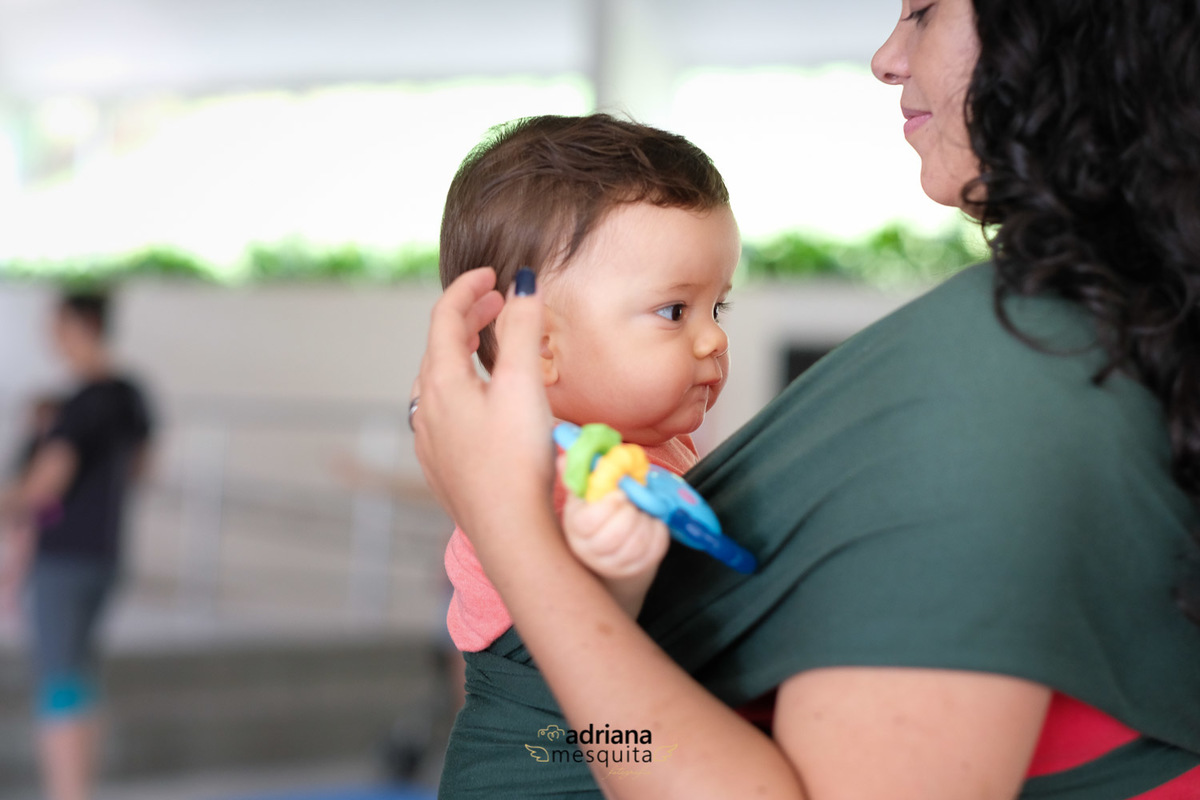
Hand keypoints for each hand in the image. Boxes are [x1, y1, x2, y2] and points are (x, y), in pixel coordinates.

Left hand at [411, 267, 555, 546]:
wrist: (511, 534)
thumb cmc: (518, 460)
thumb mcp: (524, 385)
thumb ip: (523, 329)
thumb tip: (523, 283)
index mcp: (441, 383)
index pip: (444, 317)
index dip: (468, 288)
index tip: (493, 275)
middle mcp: (426, 410)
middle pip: (439, 348)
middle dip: (467, 318)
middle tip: (498, 303)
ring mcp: (430, 443)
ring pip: (437, 384)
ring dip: (461, 356)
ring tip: (486, 348)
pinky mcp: (443, 470)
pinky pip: (443, 416)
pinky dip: (461, 392)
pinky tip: (481, 405)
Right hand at [560, 471, 669, 616]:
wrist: (608, 546)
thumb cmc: (595, 512)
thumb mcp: (583, 494)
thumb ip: (579, 475)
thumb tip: (567, 458)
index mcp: (576, 528)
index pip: (588, 523)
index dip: (607, 506)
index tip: (620, 492)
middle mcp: (591, 551)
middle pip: (614, 537)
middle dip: (629, 513)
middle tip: (632, 501)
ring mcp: (614, 563)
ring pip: (636, 544)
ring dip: (645, 520)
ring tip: (641, 509)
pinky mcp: (636, 567)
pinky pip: (654, 548)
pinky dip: (658, 529)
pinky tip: (651, 520)